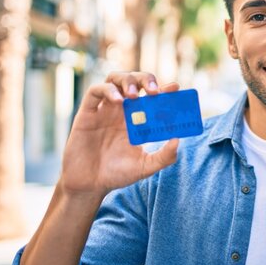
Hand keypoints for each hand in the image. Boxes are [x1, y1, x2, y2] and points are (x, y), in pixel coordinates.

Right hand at [59, 72, 179, 196]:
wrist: (90, 185)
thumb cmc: (118, 174)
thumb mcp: (146, 167)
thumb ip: (164, 156)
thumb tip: (178, 140)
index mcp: (138, 118)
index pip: (152, 95)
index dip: (164, 88)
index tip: (175, 87)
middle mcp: (122, 110)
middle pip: (135, 80)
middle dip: (146, 79)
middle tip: (154, 90)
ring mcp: (104, 109)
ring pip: (115, 79)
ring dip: (127, 80)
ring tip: (134, 94)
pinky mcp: (87, 113)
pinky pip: (95, 91)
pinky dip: (108, 90)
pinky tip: (119, 102)